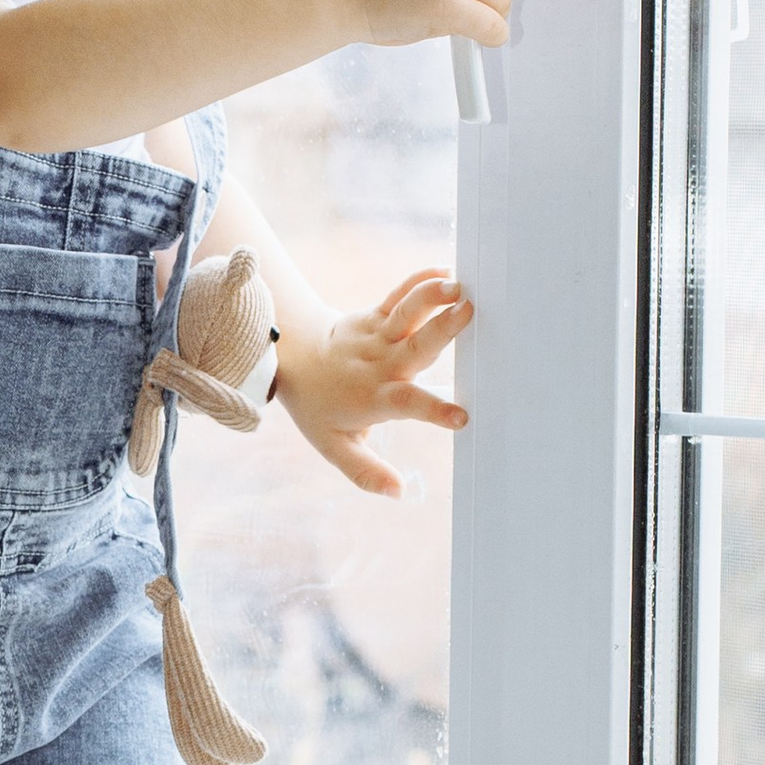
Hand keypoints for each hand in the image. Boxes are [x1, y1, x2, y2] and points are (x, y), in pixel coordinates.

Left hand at [277, 271, 471, 498]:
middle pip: (416, 346)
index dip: (434, 411)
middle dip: (443, 330)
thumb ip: (365, 472)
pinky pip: (399, 295)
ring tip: (460, 286)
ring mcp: (378, 335)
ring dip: (433, 297)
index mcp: (375, 397)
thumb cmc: (320, 407)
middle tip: (469, 312)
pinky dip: (420, 280)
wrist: (295, 358)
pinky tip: (444, 271)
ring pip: (408, 313)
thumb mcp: (334, 446)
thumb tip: (398, 493)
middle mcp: (381, 363)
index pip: (408, 403)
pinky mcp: (376, 315)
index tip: (461, 417)